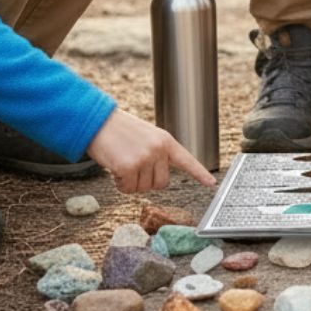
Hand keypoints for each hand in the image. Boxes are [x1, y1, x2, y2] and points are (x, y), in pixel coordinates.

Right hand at [88, 109, 216, 192]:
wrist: (99, 122)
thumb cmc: (120, 131)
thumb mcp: (146, 137)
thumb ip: (157, 154)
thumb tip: (160, 179)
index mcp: (165, 140)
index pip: (186, 159)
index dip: (199, 173)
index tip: (211, 183)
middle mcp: (158, 149)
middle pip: (161, 183)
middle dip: (146, 181)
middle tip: (133, 166)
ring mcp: (145, 158)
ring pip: (143, 188)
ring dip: (130, 182)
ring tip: (122, 162)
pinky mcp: (129, 167)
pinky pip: (127, 189)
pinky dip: (119, 184)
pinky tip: (115, 168)